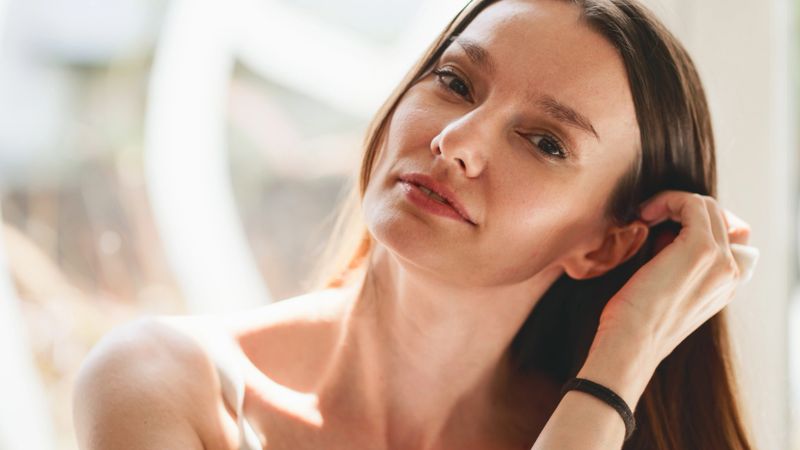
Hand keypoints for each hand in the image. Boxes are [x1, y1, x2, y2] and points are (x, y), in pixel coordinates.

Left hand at [594, 191, 750, 372]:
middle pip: (717, 216)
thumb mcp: (665, 290)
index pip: (731, 234)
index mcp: (728, 284)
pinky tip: (644, 215)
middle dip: (680, 211)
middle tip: (647, 219)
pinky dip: (667, 201)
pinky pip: (692, 204)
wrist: (630, 346)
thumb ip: (676, 264)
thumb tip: (666, 234)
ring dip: (671, 204)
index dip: (695, 224)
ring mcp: (721, 260)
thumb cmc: (635, 322)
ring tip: (644, 218)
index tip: (661, 230)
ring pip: (706, 206)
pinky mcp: (701, 249)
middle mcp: (732, 272)